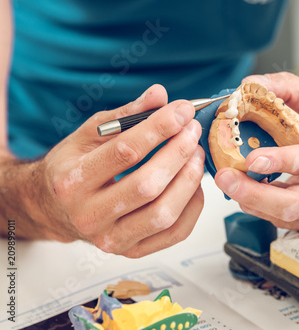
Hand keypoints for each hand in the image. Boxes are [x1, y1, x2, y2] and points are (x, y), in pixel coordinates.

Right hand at [36, 84, 204, 256]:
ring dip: (189, 180)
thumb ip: (126, 115)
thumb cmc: (74, 167)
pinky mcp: (131, 251)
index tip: (182, 110)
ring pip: (163, 214)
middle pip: (147, 185)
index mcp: (72, 181)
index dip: (159, 127)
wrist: (55, 208)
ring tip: (196, 154)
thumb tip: (160, 94)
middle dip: (178, 152)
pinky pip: (174, 233)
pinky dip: (193, 207)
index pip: (125, 152)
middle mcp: (88, 216)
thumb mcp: (90, 134)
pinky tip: (194, 184)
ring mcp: (110, 239)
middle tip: (193, 130)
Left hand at [215, 72, 298, 229]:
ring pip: (281, 215)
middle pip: (293, 204)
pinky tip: (242, 186)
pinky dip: (253, 202)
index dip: (282, 162)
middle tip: (227, 178)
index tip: (254, 159)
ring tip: (227, 179)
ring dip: (249, 199)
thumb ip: (289, 89)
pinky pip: (274, 217)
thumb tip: (252, 85)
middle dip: (255, 194)